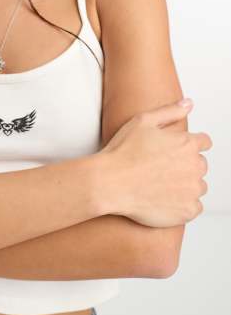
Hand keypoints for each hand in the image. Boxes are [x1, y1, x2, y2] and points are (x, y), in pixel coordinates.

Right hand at [101, 99, 211, 227]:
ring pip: (197, 186)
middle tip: (159, 168)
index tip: (173, 152)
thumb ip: (170, 111)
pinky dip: (181, 204)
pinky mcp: (187, 210)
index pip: (204, 142)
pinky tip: (162, 198)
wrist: (110, 183)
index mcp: (187, 143)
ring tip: (158, 183)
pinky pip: (193, 207)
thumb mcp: (142, 122)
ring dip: (184, 185)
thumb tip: (189, 104)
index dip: (188, 145)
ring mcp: (192, 190)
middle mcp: (195, 166)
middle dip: (184, 165)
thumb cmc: (123, 152)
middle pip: (200, 165)